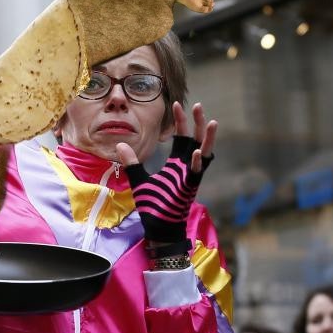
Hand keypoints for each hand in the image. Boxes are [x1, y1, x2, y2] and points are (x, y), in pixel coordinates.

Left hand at [116, 102, 216, 243]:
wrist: (159, 228)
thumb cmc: (153, 206)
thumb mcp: (139, 180)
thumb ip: (132, 162)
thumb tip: (120, 144)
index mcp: (176, 165)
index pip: (182, 138)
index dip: (181, 122)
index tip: (176, 104)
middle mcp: (187, 168)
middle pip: (196, 140)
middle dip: (197, 123)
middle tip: (197, 106)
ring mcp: (190, 178)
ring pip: (204, 154)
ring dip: (207, 139)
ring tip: (211, 122)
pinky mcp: (190, 189)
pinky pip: (197, 174)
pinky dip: (197, 163)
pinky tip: (197, 151)